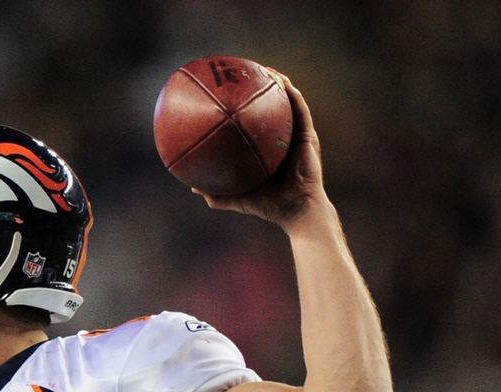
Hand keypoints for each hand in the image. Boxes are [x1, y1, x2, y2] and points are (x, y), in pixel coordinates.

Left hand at [194, 72, 328, 227]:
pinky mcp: (308, 136)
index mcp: (270, 150)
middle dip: (262, 91)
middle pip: (274, 110)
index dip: (248, 110)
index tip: (232, 95)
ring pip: (290, 103)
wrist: (296, 211)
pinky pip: (300, 110)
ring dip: (279, 84)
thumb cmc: (269, 205)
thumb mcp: (237, 197)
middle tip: (246, 76)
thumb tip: (192, 187)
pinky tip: (281, 81)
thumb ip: (216, 192)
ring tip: (265, 70)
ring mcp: (298, 136)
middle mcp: (284, 140)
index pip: (258, 125)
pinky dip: (292, 94)